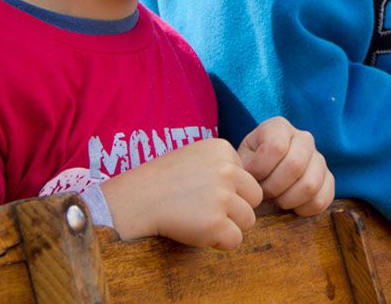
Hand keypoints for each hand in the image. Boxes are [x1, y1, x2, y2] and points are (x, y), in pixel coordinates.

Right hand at [100, 138, 262, 248]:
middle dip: (237, 208)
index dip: (229, 189)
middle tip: (208, 211)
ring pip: (248, 219)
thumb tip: (252, 190)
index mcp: (223, 149)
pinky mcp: (215, 223)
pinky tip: (199, 232)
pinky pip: (235, 239)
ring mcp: (222, 197)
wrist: (135, 200)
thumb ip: (224, 166)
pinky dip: (220, 242)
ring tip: (202, 220)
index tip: (202, 190)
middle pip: (255, 197)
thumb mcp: (197, 156)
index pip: (247, 176)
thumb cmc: (164, 181)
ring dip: (229, 225)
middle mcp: (227, 170)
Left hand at [237, 116, 334, 215]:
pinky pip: (322, 198)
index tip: (252, 178)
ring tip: (277, 200)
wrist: (264, 172)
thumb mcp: (241, 159)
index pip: (276, 147)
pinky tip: (293, 207)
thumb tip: (252, 181)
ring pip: (310, 184)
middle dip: (274, 187)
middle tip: (264, 194)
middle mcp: (303, 138)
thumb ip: (244, 167)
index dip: (261, 169)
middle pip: (295, 165)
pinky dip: (305, 209)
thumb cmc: (251, 165)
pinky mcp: (328, 178)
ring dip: (288, 200)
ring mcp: (319, 158)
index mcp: (279, 127)